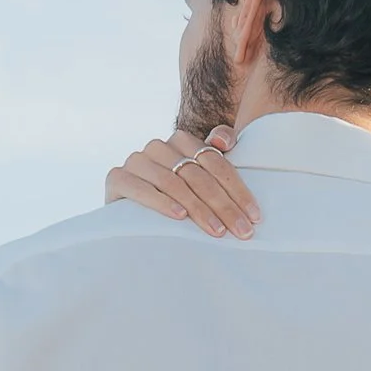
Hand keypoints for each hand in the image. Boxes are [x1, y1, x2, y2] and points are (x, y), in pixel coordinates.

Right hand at [103, 127, 259, 237]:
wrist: (129, 216)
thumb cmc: (172, 201)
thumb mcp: (198, 182)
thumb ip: (215, 156)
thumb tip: (224, 139)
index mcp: (181, 141)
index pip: (214, 161)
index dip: (236, 189)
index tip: (253, 215)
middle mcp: (159, 147)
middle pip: (197, 174)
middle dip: (223, 205)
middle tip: (241, 230)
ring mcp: (136, 160)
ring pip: (173, 181)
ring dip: (197, 208)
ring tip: (216, 231)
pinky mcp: (117, 178)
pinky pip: (140, 188)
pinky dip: (161, 202)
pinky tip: (179, 216)